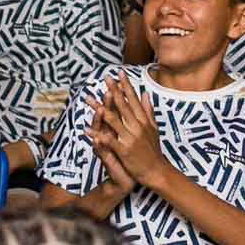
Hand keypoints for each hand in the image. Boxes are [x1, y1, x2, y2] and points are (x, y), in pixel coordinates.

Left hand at [88, 72, 167, 188]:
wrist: (156, 171)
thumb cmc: (153, 150)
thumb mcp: (154, 128)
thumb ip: (148, 110)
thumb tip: (145, 93)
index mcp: (143, 120)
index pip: (133, 99)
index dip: (126, 85)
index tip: (119, 73)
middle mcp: (137, 126)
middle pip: (123, 105)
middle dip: (113, 91)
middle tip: (105, 78)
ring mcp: (130, 138)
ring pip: (114, 121)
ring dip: (102, 110)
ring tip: (92, 101)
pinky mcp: (124, 151)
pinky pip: (109, 141)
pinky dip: (98, 135)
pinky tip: (88, 130)